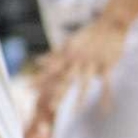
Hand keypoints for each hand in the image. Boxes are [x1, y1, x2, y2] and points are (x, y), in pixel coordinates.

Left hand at [27, 15, 127, 137]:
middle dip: (58, 92)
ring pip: (85, 84)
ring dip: (80, 99)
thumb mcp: (68, 44)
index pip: (51, 70)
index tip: (27, 89)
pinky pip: (107, 84)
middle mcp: (77, 60)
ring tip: (75, 113)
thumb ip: (53, 55)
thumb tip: (37, 62)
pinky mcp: (107, 65)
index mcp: (67, 56)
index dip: (39, 79)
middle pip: (66, 79)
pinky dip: (106, 97)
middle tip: (50, 107)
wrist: (110, 24)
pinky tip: (105, 110)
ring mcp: (92, 63)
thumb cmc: (87, 35)